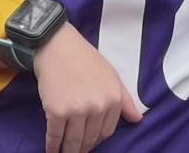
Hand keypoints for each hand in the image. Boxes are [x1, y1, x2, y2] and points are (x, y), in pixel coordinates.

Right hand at [34, 23, 141, 152]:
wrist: (57, 46)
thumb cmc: (85, 59)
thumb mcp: (112, 76)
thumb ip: (125, 100)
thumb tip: (137, 120)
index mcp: (113, 99)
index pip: (106, 132)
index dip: (97, 140)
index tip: (90, 143)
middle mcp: (97, 107)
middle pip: (90, 139)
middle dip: (83, 148)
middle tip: (76, 151)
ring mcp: (77, 110)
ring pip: (73, 141)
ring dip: (69, 151)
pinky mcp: (56, 112)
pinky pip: (55, 136)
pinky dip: (52, 146)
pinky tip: (51, 150)